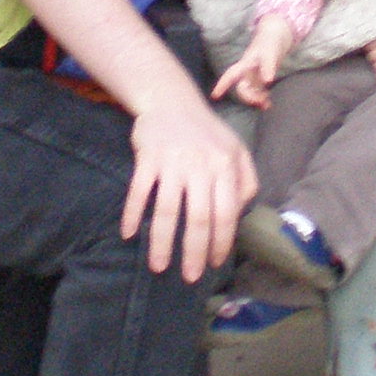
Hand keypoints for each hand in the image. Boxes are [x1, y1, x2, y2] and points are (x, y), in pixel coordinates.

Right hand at [121, 85, 257, 283]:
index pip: (226, 212)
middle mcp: (200, 165)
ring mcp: (172, 161)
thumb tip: (240, 215)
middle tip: (190, 276)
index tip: (214, 263)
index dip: (220, 242)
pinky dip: (133, 213)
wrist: (171, 99)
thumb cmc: (206, 132)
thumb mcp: (236, 150)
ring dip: (161, 242)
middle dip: (194, 252)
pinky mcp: (147, 157)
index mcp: (225, 166)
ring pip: (167, 210)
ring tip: (159, 266)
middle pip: (198, 217)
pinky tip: (129, 233)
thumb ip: (246, 181)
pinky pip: (139, 191)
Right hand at [209, 23, 288, 107]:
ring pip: (250, 91)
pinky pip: (258, 91)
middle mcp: (247, 71)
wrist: (276, 37)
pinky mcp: (261, 78)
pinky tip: (267, 104)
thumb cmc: (269, 43)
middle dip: (248, 97)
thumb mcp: (269, 53)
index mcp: (245, 63)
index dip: (222, 85)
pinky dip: (262, 98)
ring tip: (266, 105)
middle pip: (241, 87)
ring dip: (256, 99)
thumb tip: (267, 81)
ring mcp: (254, 75)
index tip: (214, 95)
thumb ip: (268, 66)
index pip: (230, 75)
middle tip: (260, 102)